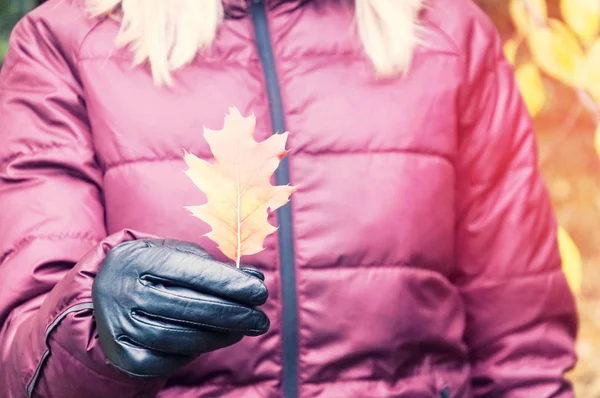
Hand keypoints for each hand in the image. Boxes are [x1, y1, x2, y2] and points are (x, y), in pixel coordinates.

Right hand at [92, 239, 268, 377]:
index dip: (229, 283)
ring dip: (220, 336)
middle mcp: (123, 292)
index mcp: (139, 259)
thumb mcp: (178, 255)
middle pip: (189, 307)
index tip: (260, 291)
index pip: (191, 272)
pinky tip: (212, 341)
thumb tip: (254, 279)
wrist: (107, 292)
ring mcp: (120, 325)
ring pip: (181, 337)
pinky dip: (194, 352)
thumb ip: (215, 267)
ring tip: (243, 329)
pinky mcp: (124, 354)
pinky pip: (168, 359)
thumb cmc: (156, 269)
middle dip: (233, 314)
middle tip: (260, 319)